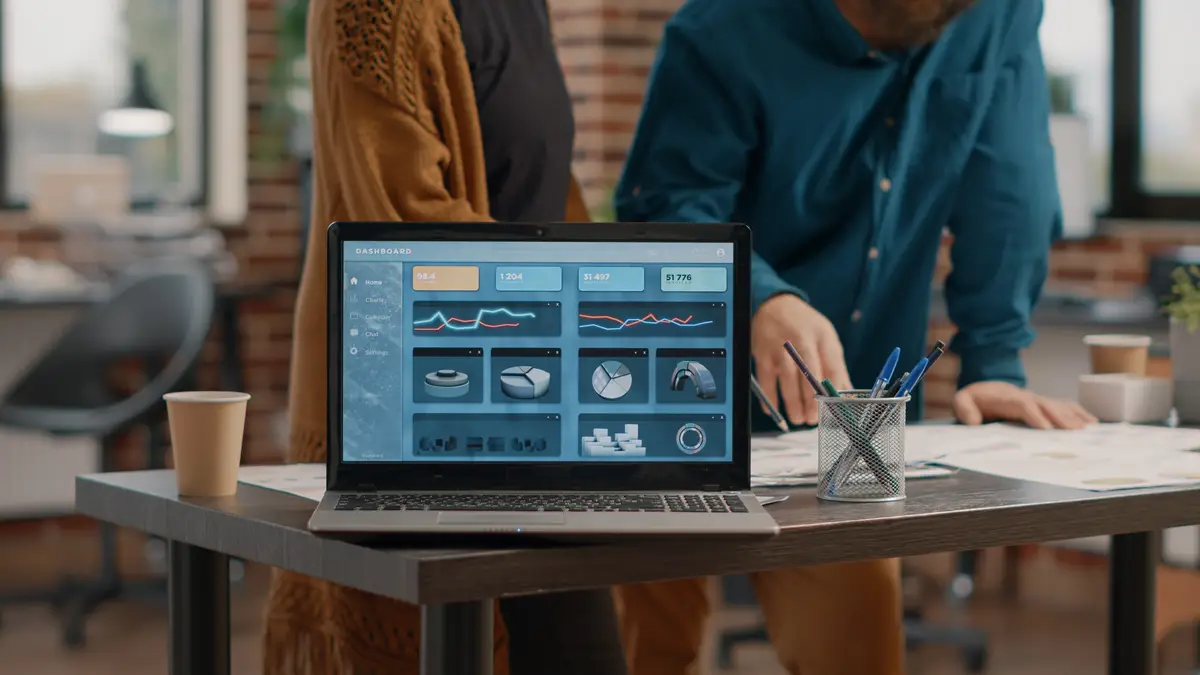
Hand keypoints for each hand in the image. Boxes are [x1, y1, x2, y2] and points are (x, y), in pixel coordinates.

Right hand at [752, 294, 851, 425]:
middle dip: (812, 402)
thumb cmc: (805, 326)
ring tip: (797, 419)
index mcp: (822, 338)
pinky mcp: (763, 354)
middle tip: (813, 419)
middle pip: (809, 376)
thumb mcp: (826, 338)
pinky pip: (766, 380)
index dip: (834, 391)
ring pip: (787, 380)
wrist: (775, 305)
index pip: (832, 367)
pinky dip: (769, 398)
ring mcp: (780, 348)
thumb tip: (846, 394)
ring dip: (792, 403)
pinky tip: (773, 410)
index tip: (834, 409)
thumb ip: (836, 366)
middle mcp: (801, 342)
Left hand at [953, 381, 1097, 429]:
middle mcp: (1025, 397)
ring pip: (1058, 405)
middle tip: (1075, 430)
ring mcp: (1037, 399)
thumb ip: (965, 409)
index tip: (1046, 428)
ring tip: (1088, 427)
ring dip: (1073, 415)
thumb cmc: (975, 399)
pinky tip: (1091, 422)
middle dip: (1060, 417)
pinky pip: (1063, 406)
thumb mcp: (962, 401)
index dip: (1034, 415)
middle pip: (1045, 404)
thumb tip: (975, 421)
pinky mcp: (1044, 404)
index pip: (1022, 404)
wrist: (985, 389)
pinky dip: (1078, 413)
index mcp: (1006, 398)